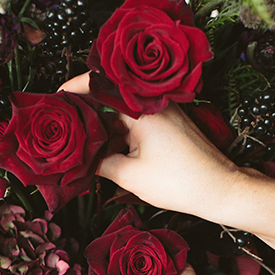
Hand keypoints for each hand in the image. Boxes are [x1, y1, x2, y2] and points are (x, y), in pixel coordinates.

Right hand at [61, 73, 238, 218]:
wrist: (221, 190)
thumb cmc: (180, 181)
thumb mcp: (130, 176)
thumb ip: (99, 163)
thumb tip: (78, 159)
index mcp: (141, 106)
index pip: (98, 85)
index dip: (72, 89)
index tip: (53, 99)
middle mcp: (152, 103)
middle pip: (108, 100)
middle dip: (84, 116)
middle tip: (62, 130)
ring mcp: (161, 114)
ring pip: (121, 116)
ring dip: (103, 131)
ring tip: (80, 149)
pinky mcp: (168, 126)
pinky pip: (136, 126)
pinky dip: (120, 138)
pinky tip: (106, 156)